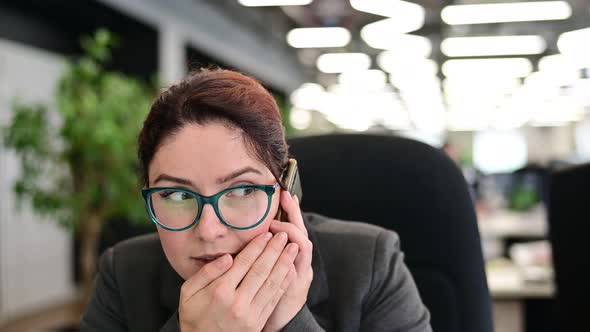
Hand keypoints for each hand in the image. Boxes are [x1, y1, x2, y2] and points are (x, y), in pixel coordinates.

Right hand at [178, 231, 298, 331]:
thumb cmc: (193, 318)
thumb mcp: (188, 293)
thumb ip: (206, 273)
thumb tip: (227, 257)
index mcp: (220, 291)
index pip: (244, 262)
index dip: (257, 246)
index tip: (266, 234)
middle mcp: (237, 301)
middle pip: (261, 270)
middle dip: (274, 250)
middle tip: (284, 235)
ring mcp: (250, 314)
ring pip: (271, 283)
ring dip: (284, 264)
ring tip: (293, 248)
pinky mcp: (258, 323)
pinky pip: (274, 299)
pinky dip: (283, 283)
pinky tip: (290, 271)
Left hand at [263, 191, 313, 331]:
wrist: (279, 320)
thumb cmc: (269, 292)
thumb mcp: (269, 267)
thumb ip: (263, 250)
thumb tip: (256, 229)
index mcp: (292, 254)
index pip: (294, 226)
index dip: (292, 210)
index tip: (286, 193)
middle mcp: (300, 261)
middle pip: (301, 231)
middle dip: (294, 214)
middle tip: (286, 197)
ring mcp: (301, 273)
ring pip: (303, 246)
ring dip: (291, 233)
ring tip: (277, 224)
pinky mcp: (297, 287)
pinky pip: (296, 268)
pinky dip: (289, 256)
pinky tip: (283, 247)